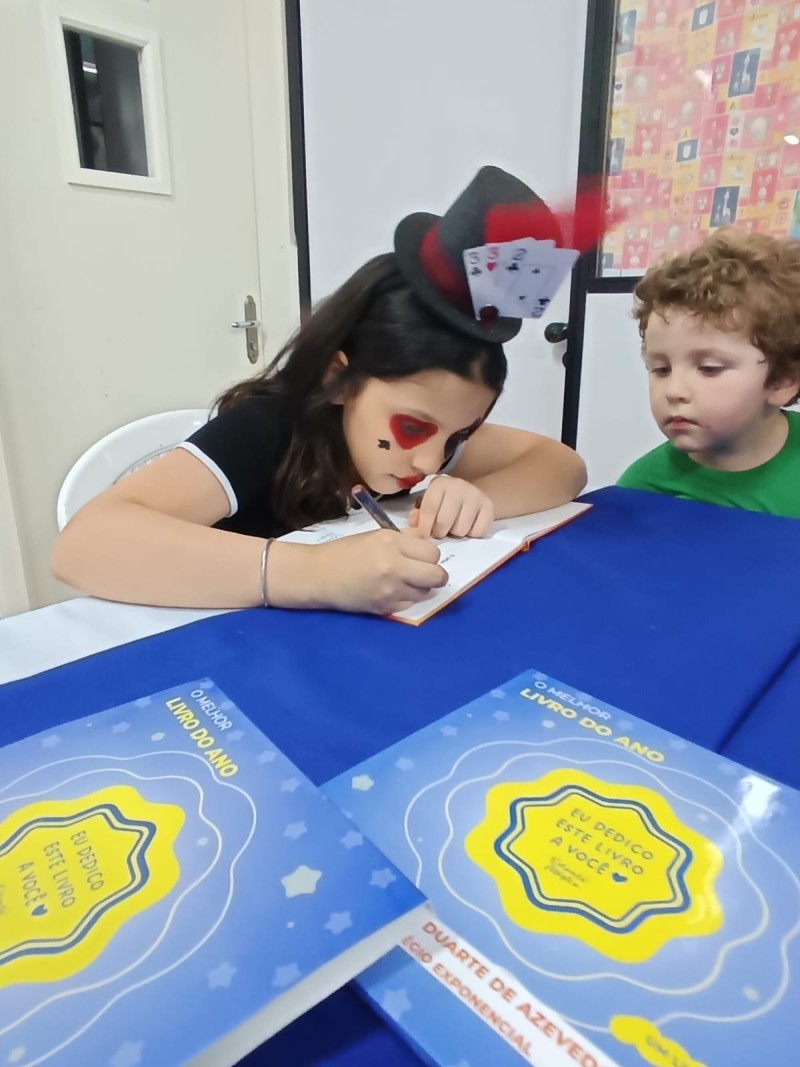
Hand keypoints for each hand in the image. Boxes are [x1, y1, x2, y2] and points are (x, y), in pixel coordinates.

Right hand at [313, 528, 447, 614]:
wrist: (319, 575)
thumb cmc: (346, 552)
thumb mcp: (376, 536)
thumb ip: (405, 538)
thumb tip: (427, 541)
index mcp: (391, 543)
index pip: (432, 552)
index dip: (429, 555)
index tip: (421, 556)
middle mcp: (394, 566)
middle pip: (437, 575)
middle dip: (436, 574)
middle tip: (426, 573)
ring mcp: (391, 589)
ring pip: (427, 592)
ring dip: (421, 587)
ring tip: (405, 581)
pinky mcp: (385, 607)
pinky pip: (410, 603)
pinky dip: (407, 598)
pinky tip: (393, 591)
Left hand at [407, 477, 493, 538]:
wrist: (469, 495)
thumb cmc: (443, 502)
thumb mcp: (428, 504)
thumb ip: (418, 514)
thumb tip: (414, 525)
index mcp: (440, 484)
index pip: (430, 507)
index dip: (424, 526)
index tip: (423, 537)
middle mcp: (459, 486)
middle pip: (445, 521)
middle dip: (439, 532)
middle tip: (440, 532)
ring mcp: (475, 495)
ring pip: (461, 529)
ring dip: (455, 534)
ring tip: (454, 527)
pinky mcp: (489, 506)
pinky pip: (478, 532)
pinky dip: (471, 534)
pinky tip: (468, 527)